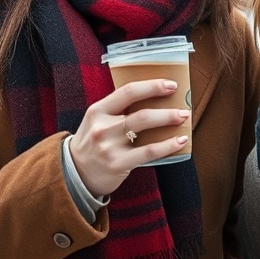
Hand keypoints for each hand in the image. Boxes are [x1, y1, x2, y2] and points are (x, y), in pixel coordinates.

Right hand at [68, 78, 190, 196]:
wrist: (75, 173)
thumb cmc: (93, 143)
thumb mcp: (98, 121)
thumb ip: (118, 110)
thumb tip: (154, 98)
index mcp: (98, 110)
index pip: (128, 92)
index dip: (152, 86)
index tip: (171, 85)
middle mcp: (102, 127)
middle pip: (140, 112)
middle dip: (166, 109)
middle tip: (183, 107)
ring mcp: (109, 146)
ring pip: (145, 129)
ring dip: (168, 121)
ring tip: (183, 119)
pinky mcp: (118, 164)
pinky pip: (149, 152)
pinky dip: (168, 146)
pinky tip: (180, 141)